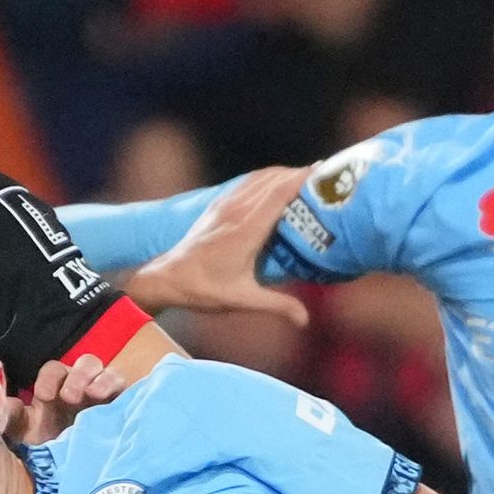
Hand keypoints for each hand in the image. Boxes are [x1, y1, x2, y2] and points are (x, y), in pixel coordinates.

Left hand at [8, 351, 126, 444]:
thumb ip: (10, 418)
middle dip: (77, 376)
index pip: (54, 372)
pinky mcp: (124, 406)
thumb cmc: (48, 454)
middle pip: (85, 365)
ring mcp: (105, 396)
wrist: (75, 481)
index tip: (44, 396)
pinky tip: (111, 399)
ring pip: (107, 372)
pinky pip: (125, 387)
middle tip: (70, 396)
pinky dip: (117, 386)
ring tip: (93, 395)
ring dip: (99, 380)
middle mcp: (83, 389)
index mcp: (57, 392)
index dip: (49, 379)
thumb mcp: (25, 436)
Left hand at [116, 165, 309, 324]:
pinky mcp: (218, 204)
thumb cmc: (204, 290)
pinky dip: (268, 178)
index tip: (325, 173)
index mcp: (245, 230)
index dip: (302, 179)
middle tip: (326, 177)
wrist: (167, 278)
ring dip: (284, 174)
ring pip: (260, 177)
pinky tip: (279, 183)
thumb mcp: (242, 300)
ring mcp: (225, 204)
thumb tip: (304, 320)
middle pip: (273, 180)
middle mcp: (235, 211)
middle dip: (300, 174)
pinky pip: (248, 182)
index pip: (278, 194)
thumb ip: (276, 306)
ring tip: (309, 177)